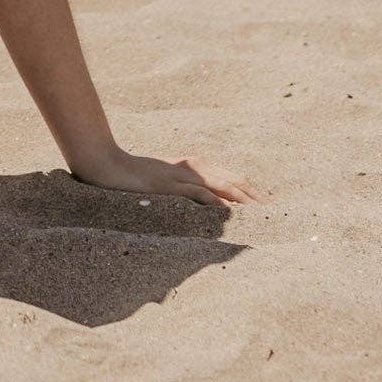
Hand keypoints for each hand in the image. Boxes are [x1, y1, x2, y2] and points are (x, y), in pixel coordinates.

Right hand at [71, 145, 270, 207]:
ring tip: (263, 216)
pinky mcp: (169, 185)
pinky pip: (198, 194)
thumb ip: (182, 190)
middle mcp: (191, 169)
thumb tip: (204, 206)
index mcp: (192, 167)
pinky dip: (217, 204)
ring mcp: (180, 176)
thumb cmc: (130, 176)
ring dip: (244, 202)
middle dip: (256, 198)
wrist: (105, 164)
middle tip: (277, 215)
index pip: (231, 178)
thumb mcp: (162, 183)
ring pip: (221, 187)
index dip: (251, 192)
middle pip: (233, 182)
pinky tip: (230, 214)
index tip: (269, 207)